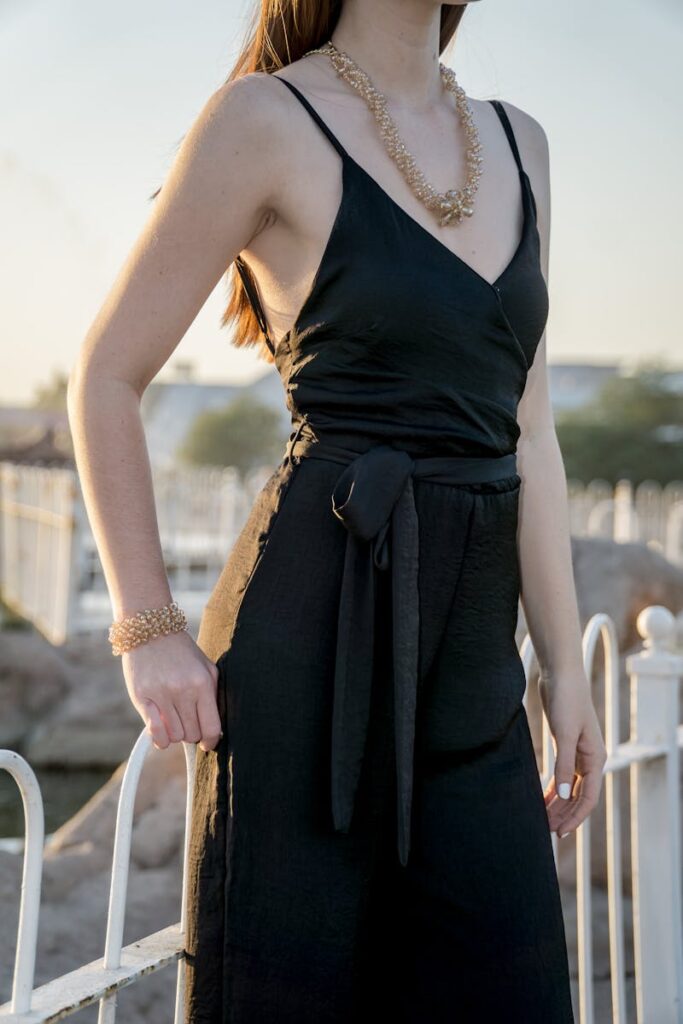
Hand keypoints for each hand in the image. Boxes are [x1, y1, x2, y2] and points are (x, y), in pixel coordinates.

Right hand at [121, 629, 221, 751]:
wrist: (151, 630)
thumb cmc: (182, 652)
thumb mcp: (205, 667)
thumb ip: (212, 695)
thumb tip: (215, 729)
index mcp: (202, 682)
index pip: (211, 727)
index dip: (211, 741)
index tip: (208, 744)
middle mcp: (183, 690)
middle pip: (192, 734)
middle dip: (192, 734)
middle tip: (189, 724)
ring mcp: (161, 693)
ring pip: (174, 735)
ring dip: (175, 733)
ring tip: (175, 721)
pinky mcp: (141, 696)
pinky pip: (154, 731)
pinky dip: (160, 739)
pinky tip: (162, 734)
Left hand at [539, 669, 606, 839]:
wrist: (561, 675)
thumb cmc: (566, 701)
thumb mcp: (564, 734)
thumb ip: (564, 765)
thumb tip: (564, 795)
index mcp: (595, 759)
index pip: (588, 797)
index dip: (575, 817)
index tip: (561, 833)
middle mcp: (589, 759)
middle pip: (579, 795)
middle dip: (565, 814)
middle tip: (547, 831)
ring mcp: (577, 752)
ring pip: (570, 786)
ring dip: (558, 803)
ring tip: (543, 819)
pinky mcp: (565, 744)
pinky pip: (562, 774)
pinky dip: (553, 787)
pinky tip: (542, 797)